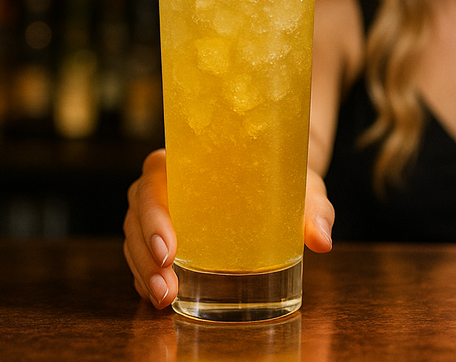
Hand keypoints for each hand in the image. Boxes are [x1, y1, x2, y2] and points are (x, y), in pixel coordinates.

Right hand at [123, 150, 335, 309]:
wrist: (284, 181)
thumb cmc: (286, 177)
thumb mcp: (303, 187)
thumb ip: (314, 208)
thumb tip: (322, 239)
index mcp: (192, 157)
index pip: (155, 175)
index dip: (153, 212)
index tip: (166, 247)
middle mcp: (169, 181)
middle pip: (138, 212)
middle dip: (145, 255)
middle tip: (166, 288)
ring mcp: (163, 209)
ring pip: (134, 237)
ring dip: (142, 271)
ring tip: (164, 299)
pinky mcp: (165, 233)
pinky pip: (142, 254)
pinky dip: (145, 277)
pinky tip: (159, 298)